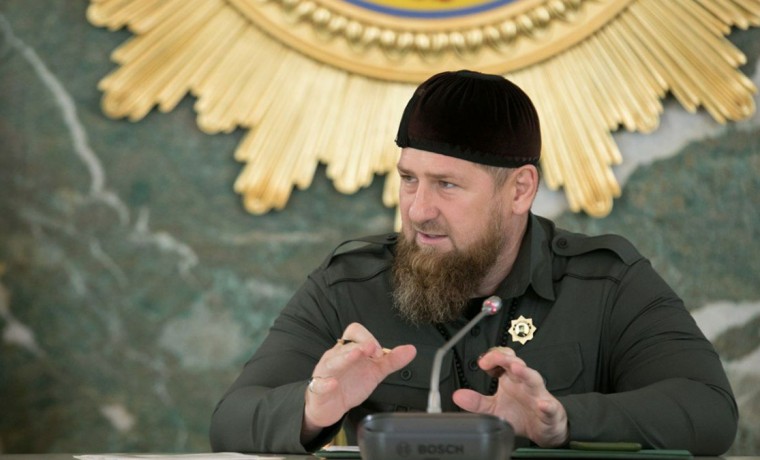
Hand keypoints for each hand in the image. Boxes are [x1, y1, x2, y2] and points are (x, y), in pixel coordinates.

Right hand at [301, 323, 415, 441]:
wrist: (331, 406)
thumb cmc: (351, 384)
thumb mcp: (375, 372)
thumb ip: (392, 361)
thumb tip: (412, 349)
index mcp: (350, 350)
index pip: (354, 331)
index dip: (367, 337)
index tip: (381, 352)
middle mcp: (336, 356)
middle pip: (345, 344)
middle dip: (361, 344)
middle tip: (374, 350)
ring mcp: (326, 372)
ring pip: (332, 361)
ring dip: (345, 357)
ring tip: (356, 355)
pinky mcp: (319, 389)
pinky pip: (319, 384)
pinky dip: (325, 383)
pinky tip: (333, 384)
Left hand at [452, 347, 567, 446]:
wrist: (543, 429)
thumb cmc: (520, 413)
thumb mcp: (494, 408)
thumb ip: (477, 402)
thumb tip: (457, 395)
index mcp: (511, 379)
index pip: (502, 360)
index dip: (492, 357)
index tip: (482, 363)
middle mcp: (524, 382)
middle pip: (516, 364)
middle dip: (506, 358)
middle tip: (496, 357)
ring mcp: (538, 395)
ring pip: (533, 379)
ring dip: (525, 373)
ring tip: (517, 368)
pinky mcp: (549, 410)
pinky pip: (548, 406)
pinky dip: (546, 405)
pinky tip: (542, 404)